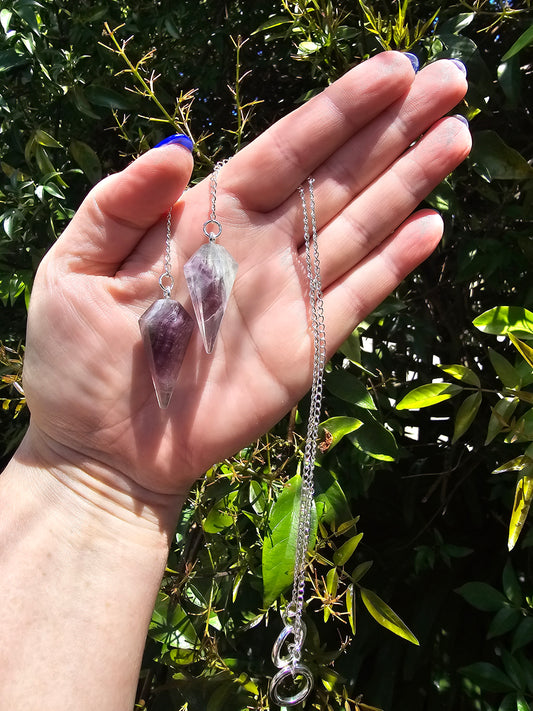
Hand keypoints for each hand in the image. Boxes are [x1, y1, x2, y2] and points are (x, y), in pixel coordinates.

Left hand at [22, 52, 469, 508]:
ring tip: (454, 137)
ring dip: (407, 184)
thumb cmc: (76, 359)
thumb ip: (119, 204)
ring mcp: (286, 298)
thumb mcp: (74, 268)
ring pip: (358, 229)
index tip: (392, 70)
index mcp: (206, 218)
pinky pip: (357, 298)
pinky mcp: (305, 350)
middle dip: (391, 130)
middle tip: (448, 81)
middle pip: (335, 178)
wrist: (103, 450)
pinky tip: (429, 226)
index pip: (283, 150)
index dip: (337, 111)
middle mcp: (258, 249)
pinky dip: (394, 265)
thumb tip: (178, 148)